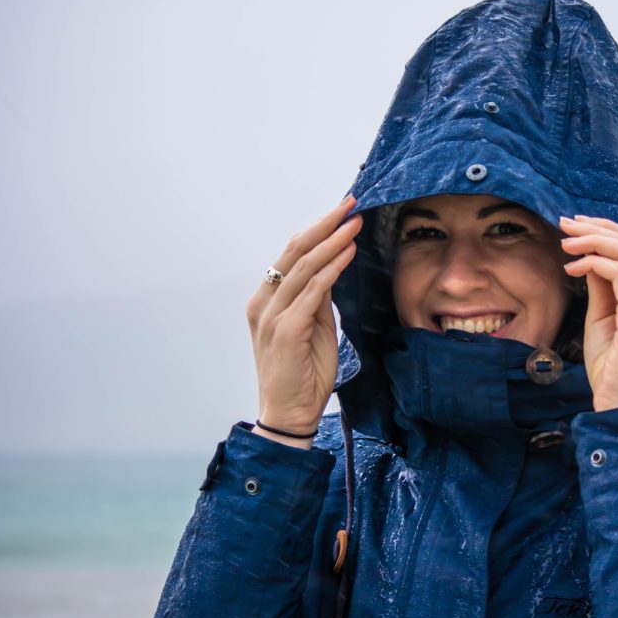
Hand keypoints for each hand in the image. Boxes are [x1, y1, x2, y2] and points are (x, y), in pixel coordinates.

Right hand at [244, 194, 361, 445]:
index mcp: (266, 300)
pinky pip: (312, 291)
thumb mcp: (313, 327)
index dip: (318, 229)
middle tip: (350, 204)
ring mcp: (271, 316)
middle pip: (294, 251)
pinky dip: (332, 268)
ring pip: (303, 266)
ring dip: (332, 241)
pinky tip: (348, 252)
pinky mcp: (285, 331)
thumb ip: (317, 299)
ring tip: (354, 222)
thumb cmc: (303, 373)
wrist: (290, 414)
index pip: (291, 254)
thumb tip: (333, 268)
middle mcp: (263, 303)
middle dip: (325, 224)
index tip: (342, 211)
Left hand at [559, 214, 617, 411]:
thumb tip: (590, 254)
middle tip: (566, 225)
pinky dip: (593, 262)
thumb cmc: (612, 368)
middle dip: (598, 228)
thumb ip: (604, 286)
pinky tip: (572, 268)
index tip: (578, 227)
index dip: (609, 231)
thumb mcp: (605, 317)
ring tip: (566, 243)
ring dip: (593, 240)